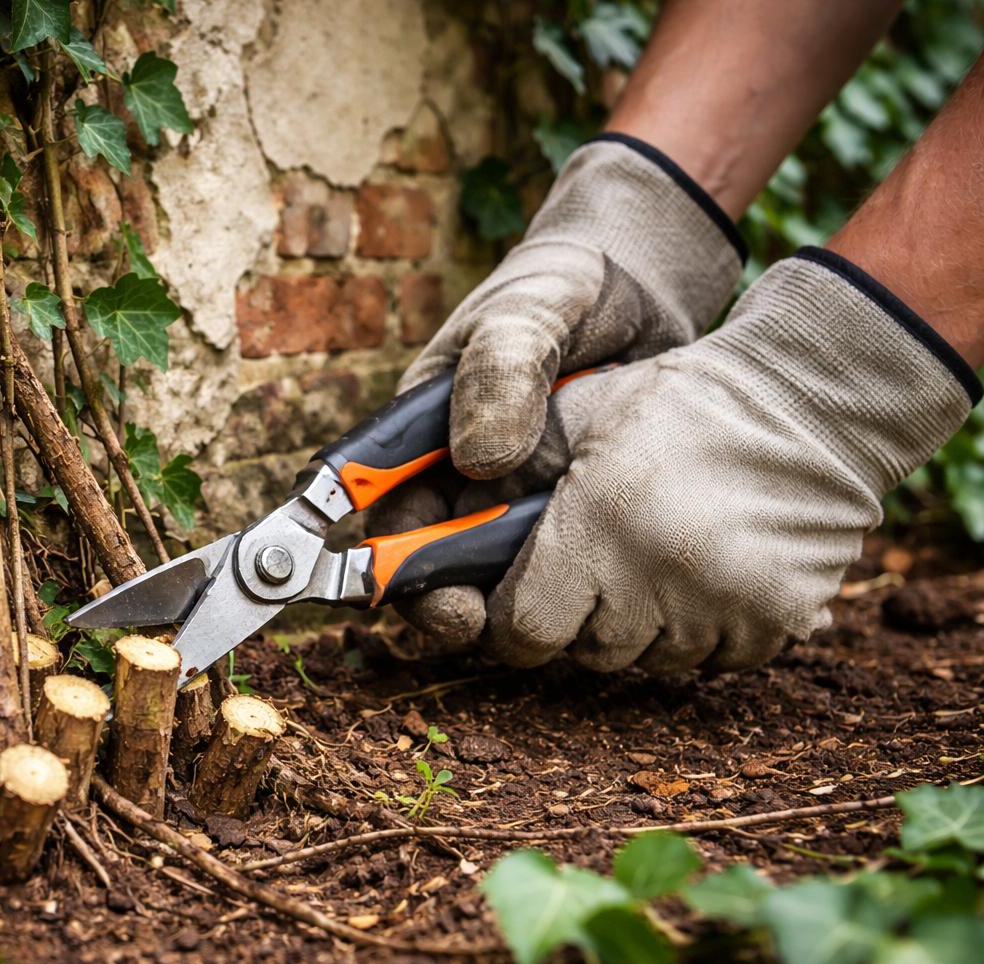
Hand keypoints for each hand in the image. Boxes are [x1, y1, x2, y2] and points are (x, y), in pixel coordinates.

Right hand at [378, 133, 743, 644]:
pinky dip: (577, 579)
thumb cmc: (563, 286)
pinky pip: (562, 561)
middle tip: (491, 622)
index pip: (382, 512)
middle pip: (435, 561)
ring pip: (501, 572)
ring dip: (519, 597)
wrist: (639, 283)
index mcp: (420, 434)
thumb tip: (479, 463)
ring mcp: (517, 498)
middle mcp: (459, 475)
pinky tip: (611, 585)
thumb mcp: (528, 312)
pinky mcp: (572, 510)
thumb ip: (501, 375)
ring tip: (561, 608)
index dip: (387, 564)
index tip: (418, 591)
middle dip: (453, 602)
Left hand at [481, 250, 978, 672]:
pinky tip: (707, 572)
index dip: (514, 621)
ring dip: (641, 625)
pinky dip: (703, 631)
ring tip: (656, 558)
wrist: (809, 402)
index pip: (523, 631)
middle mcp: (652, 577)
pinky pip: (713, 660)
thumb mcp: (576, 415)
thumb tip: (448, 535)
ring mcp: (719, 606)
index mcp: (593, 525)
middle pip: (585, 651)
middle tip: (599, 563)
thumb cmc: (675, 403)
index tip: (522, 599)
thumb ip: (509, 477)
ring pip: (649, 660)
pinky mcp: (774, 622)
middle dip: (577, 617)